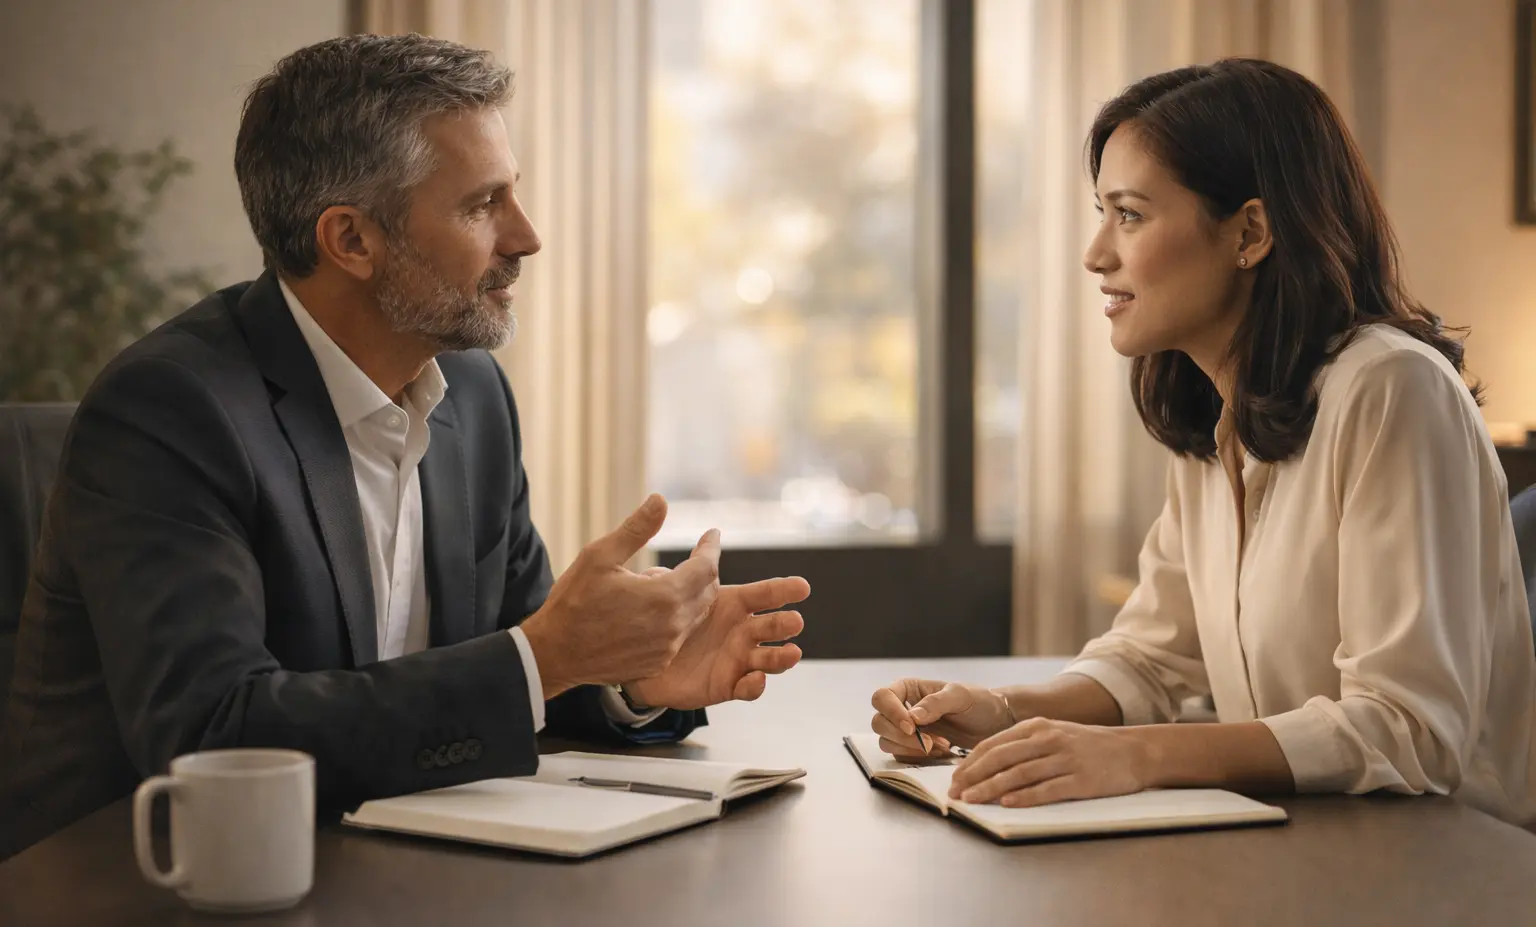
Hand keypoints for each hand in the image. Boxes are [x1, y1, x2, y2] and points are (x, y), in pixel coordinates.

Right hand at [519, 495, 720, 696]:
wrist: (554, 654)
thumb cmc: (574, 602)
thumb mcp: (600, 556)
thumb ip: (636, 529)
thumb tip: (660, 500)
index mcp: (664, 596)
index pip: (706, 567)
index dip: (711, 547)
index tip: (711, 533)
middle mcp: (673, 626)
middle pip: (708, 591)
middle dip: (705, 569)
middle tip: (694, 555)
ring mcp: (667, 648)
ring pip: (696, 614)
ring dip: (690, 593)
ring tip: (662, 580)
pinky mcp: (658, 663)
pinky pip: (680, 635)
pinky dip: (677, 617)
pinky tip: (653, 609)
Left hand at [626, 574, 809, 709]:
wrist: (646, 661)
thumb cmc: (664, 620)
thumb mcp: (671, 591)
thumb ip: (689, 569)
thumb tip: (711, 535)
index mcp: (735, 604)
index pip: (764, 594)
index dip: (783, 590)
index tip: (803, 587)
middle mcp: (743, 632)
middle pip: (772, 626)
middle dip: (786, 624)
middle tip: (796, 622)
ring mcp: (739, 660)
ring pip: (769, 659)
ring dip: (782, 657)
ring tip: (792, 654)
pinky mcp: (729, 686)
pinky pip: (748, 688)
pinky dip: (756, 686)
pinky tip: (756, 680)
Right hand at [869, 679, 1015, 758]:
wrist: (993, 724)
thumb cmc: (978, 703)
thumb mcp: (960, 696)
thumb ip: (935, 703)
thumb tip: (912, 716)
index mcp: (907, 688)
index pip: (882, 697)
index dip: (892, 713)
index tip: (913, 727)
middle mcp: (901, 707)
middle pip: (879, 722)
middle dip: (900, 736)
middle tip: (929, 743)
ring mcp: (904, 729)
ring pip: (886, 742)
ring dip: (909, 749)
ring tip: (938, 746)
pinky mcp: (911, 747)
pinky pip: (900, 756)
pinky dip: (916, 758)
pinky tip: (940, 751)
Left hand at [947, 718, 1153, 806]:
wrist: (1132, 751)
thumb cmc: (1087, 745)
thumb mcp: (1053, 733)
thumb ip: (1023, 745)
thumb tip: (987, 763)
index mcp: (1037, 726)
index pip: (994, 744)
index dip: (970, 762)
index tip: (953, 778)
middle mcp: (1048, 739)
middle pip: (1001, 758)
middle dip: (973, 776)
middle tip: (955, 792)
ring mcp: (1064, 759)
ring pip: (1019, 774)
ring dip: (991, 788)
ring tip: (972, 800)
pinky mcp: (1081, 779)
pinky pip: (1046, 789)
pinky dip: (1025, 797)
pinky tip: (1007, 803)